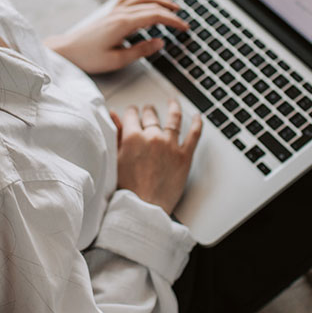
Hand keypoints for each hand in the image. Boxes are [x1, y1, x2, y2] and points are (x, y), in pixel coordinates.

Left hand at [45, 0, 188, 73]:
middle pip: (151, 5)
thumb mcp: (117, 60)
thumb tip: (160, 42)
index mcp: (123, 23)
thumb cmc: (88, 57)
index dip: (173, 21)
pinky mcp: (109, 14)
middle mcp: (119, 13)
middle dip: (170, 11)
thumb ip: (141, 50)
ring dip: (159, 0)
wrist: (66, 51)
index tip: (185, 27)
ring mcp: (114, 11)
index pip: (155, 16)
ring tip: (172, 6)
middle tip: (183, 20)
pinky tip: (147, 2)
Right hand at [109, 100, 202, 214]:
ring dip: (173, 108)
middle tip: (148, 111)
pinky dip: (197, 124)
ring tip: (173, 103)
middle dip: (148, 112)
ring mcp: (170, 145)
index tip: (132, 113)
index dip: (131, 113)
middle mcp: (153, 137)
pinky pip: (194, 135)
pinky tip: (198, 117)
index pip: (132, 115)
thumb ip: (115, 135)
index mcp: (132, 137)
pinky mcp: (185, 157)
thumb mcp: (115, 159)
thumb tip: (113, 116)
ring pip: (173, 119)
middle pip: (151, 115)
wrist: (143, 209)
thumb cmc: (127, 190)